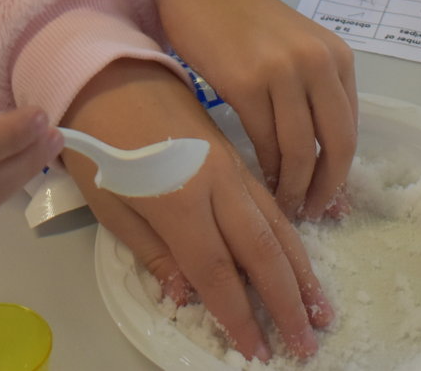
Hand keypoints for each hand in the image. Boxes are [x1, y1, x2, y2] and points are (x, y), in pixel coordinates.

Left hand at [63, 60, 333, 361]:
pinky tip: (302, 255)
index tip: (259, 352)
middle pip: (262, 252)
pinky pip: (271, 201)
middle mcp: (217, 185)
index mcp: (181, 202)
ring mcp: (231, 168)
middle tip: (308, 342)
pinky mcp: (235, 156)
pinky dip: (291, 234)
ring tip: (321, 308)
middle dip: (288, 301)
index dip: (240, 317)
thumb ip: (155, 254)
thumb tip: (188, 297)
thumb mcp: (112, 208)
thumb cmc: (99, 145)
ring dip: (301, 271)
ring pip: (277, 225)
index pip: (219, 273)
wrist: (107, 76)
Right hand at [141, 0, 356, 220]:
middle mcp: (319, 64)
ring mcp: (284, 72)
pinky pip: (266, 141)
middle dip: (325, 188)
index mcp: (337, 57)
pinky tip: (259, 181)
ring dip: (294, 186)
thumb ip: (313, 90)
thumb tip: (321, 155)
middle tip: (311, 214)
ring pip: (301, 150)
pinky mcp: (247, 82)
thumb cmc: (242, 19)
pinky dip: (265, 169)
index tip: (328, 199)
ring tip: (283, 206)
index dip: (341, 172)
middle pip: (336, 145)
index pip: (351, 129)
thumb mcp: (295, 48)